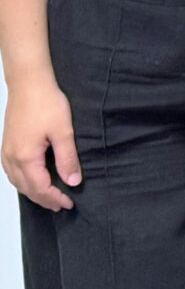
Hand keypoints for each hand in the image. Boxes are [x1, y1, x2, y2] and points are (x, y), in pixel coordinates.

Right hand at [2, 76, 78, 211]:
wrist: (28, 83)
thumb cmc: (46, 103)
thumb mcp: (63, 132)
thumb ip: (67, 159)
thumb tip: (73, 181)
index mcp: (26, 157)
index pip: (40, 187)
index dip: (55, 198)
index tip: (69, 203)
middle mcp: (11, 157)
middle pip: (26, 188)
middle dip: (43, 199)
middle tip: (61, 205)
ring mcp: (6, 151)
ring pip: (16, 181)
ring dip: (32, 191)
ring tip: (48, 196)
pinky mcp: (6, 144)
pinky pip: (11, 171)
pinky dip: (22, 181)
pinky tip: (32, 179)